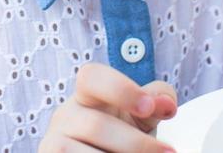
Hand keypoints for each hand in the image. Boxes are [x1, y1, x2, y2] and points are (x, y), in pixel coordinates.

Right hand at [40, 62, 178, 151]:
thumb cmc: (120, 138)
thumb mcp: (139, 117)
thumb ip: (156, 103)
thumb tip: (167, 104)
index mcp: (86, 96)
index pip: (90, 77)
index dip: (120, 89)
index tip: (148, 108)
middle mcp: (65, 116)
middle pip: (96, 125)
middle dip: (136, 143)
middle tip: (168, 152)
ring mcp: (54, 142)